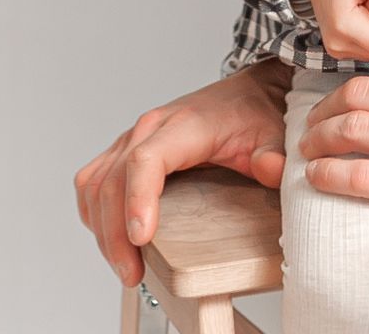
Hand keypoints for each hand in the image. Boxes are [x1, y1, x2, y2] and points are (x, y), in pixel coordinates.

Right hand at [73, 59, 292, 286]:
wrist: (245, 94)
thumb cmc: (254, 114)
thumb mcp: (273, 133)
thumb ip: (274, 152)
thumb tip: (271, 169)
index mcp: (183, 125)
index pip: (145, 160)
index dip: (137, 199)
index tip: (141, 239)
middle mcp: (150, 129)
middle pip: (112, 181)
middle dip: (116, 234)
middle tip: (133, 274)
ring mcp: (133, 139)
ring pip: (96, 185)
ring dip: (102, 230)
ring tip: (125, 267)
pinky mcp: (125, 151)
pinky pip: (94, 182)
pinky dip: (95, 214)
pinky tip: (111, 240)